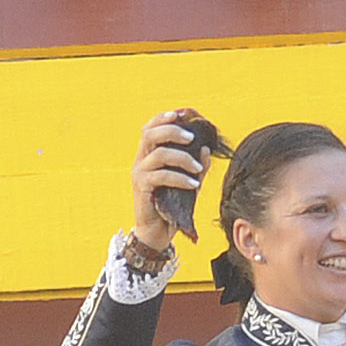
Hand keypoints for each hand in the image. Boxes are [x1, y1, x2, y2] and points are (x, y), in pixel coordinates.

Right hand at [130, 108, 207, 246]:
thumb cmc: (170, 205)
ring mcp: (139, 173)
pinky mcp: (142, 188)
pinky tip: (193, 183)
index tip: (181, 114)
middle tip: (191, 137)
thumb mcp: (186, 182)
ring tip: (198, 167)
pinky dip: (179, 177)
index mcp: (148, 154)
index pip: (150, 128)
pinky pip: (161, 176)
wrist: (156, 232)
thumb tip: (206, 150)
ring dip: (182, 158)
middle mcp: (140, 160)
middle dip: (172, 131)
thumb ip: (195, 166)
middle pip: (149, 134)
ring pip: (158, 154)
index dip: (163, 117)